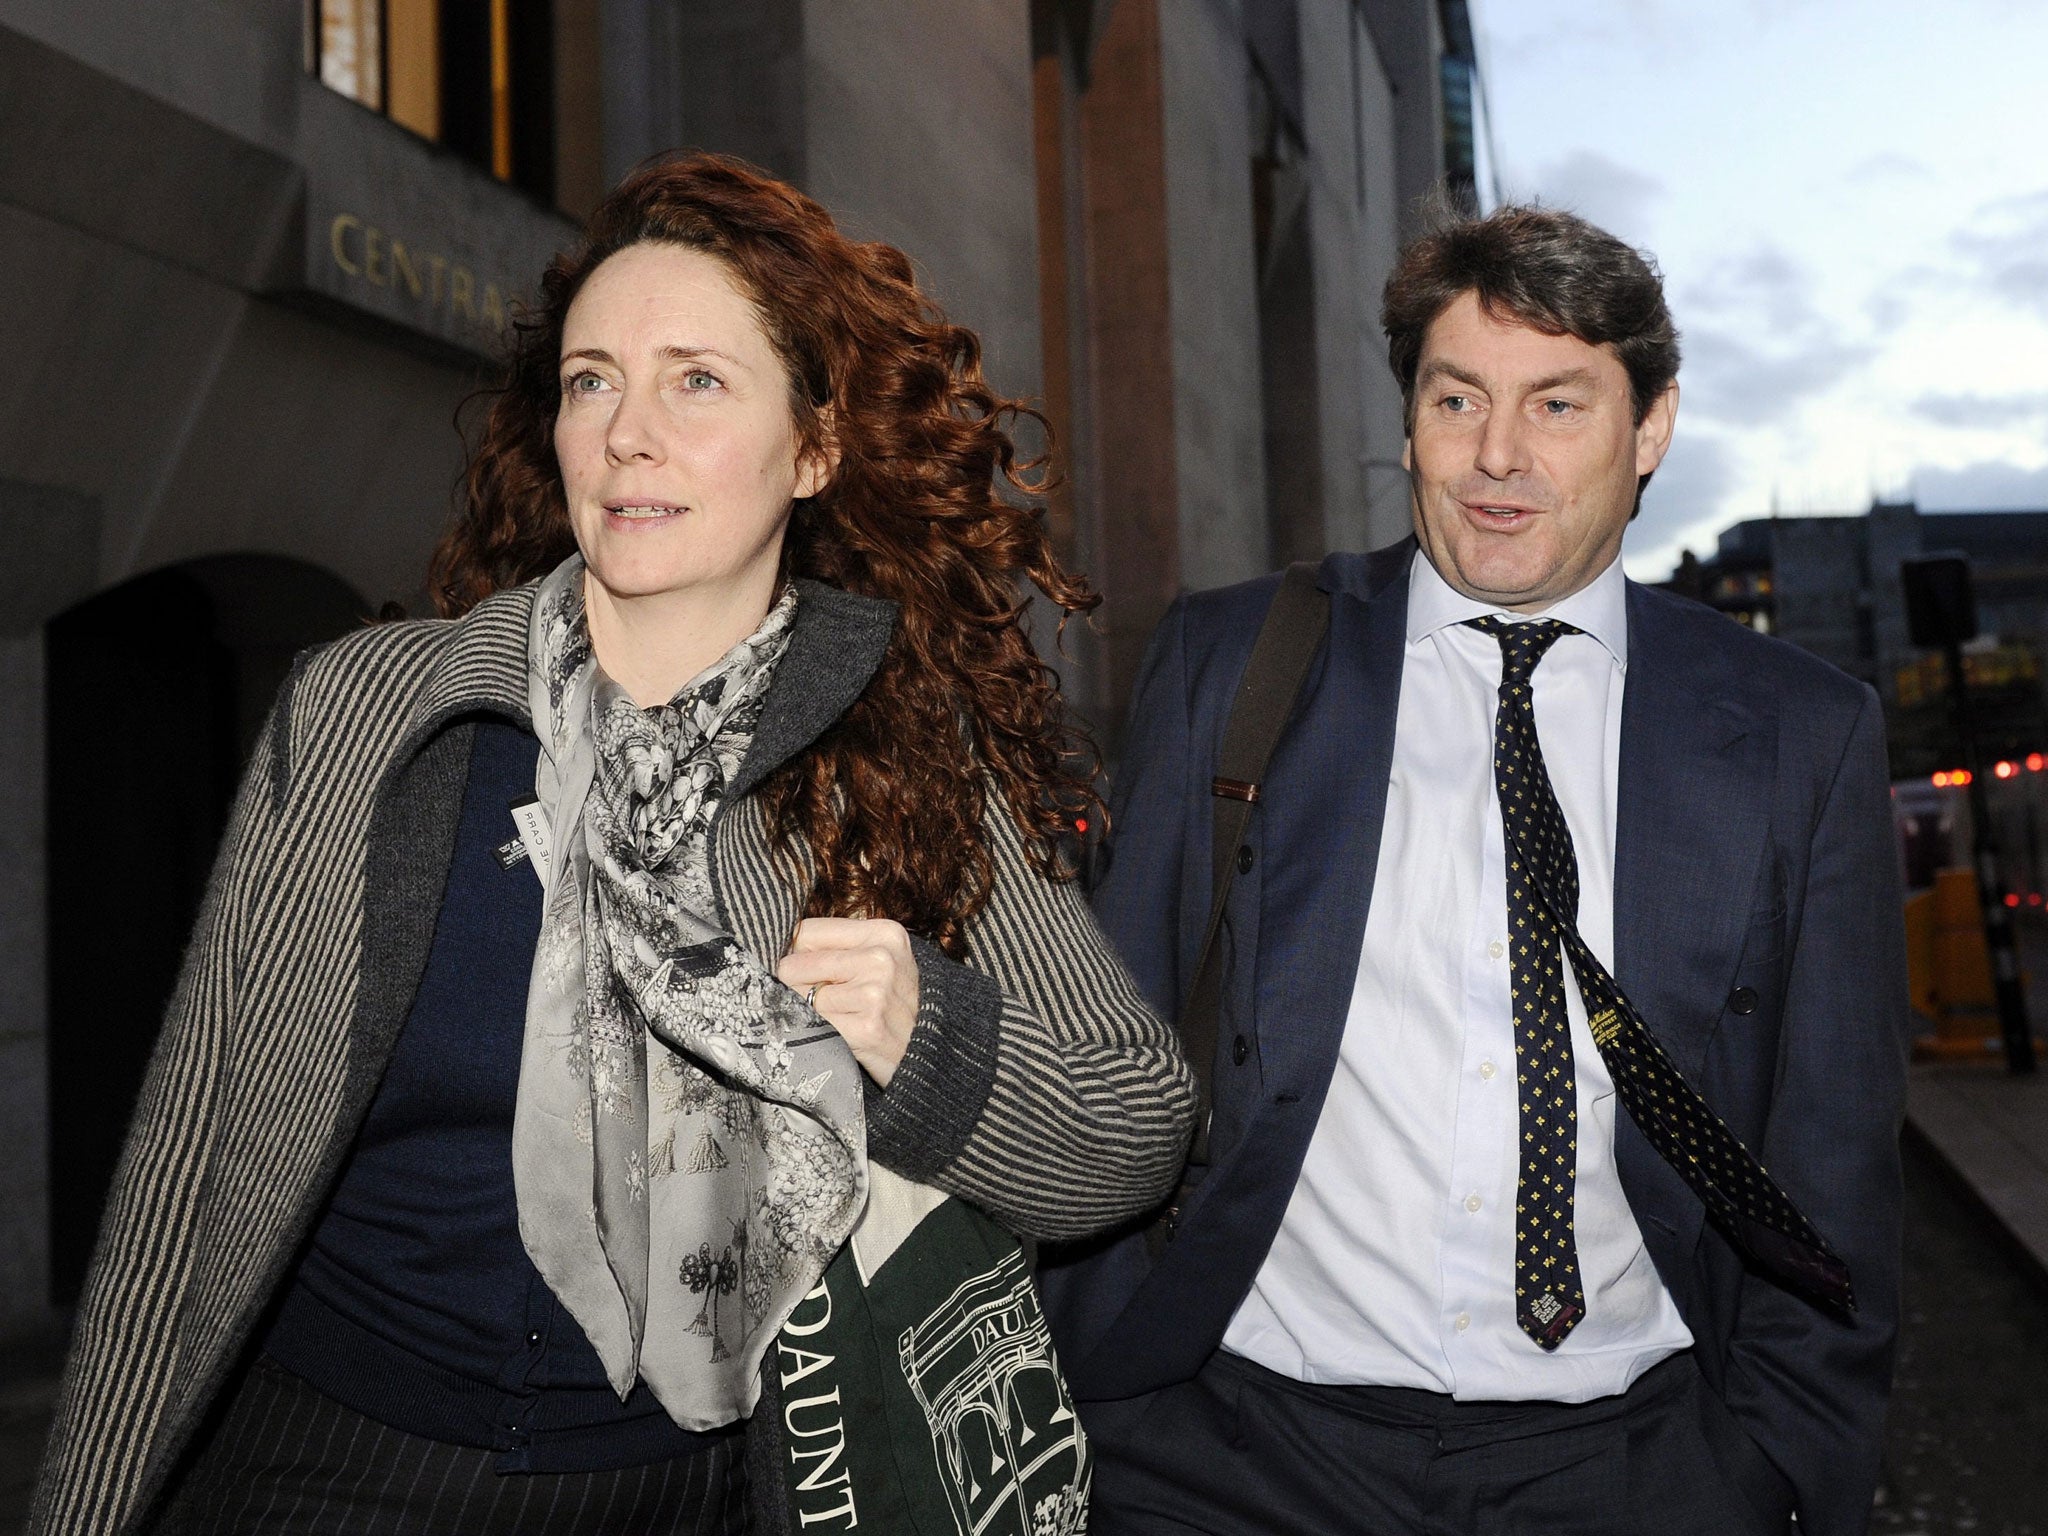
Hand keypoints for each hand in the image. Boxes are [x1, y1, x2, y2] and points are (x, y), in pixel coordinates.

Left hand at [775, 917, 919, 1087]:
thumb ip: (840, 947)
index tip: (805, 972)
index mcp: (885, 934)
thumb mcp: (883, 962)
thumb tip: (781, 948)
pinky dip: (813, 1033)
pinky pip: (813, 1024)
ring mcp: (875, 994)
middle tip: (817, 1002)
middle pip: (796, 964)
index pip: (807, 931)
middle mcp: (882, 958)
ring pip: (800, 997)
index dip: (796, 954)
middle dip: (795, 986)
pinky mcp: (867, 1028)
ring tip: (833, 1020)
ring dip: (805, 1013)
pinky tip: (834, 1036)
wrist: (932, 1053)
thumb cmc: (896, 1005)